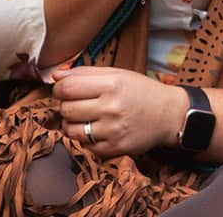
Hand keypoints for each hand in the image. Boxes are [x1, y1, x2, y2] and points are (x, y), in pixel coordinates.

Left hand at [52, 66, 187, 155]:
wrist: (167, 114)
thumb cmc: (140, 90)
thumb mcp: (116, 74)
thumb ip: (84, 73)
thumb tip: (55, 75)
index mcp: (111, 84)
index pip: (67, 87)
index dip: (59, 88)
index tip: (63, 89)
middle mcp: (111, 107)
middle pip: (66, 109)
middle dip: (65, 105)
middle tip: (76, 102)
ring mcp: (112, 130)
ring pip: (71, 130)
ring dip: (71, 123)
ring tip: (82, 117)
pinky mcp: (114, 149)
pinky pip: (84, 146)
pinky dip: (84, 138)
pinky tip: (95, 129)